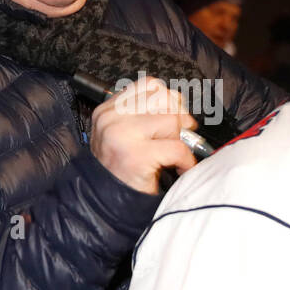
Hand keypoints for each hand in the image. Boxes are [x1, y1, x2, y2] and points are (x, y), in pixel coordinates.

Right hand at [90, 76, 196, 193]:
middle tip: (179, 137)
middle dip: (178, 118)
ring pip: (172, 121)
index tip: (175, 116)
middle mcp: (111, 118)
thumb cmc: (120, 171)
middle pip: (163, 99)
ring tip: (174, 156)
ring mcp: (122, 135)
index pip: (149, 85)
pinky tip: (179, 167)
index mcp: (108, 110)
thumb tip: (179, 107)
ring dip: (181, 141)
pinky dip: (186, 160)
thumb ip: (145, 115)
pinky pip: (177, 148)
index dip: (170, 99)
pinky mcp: (137, 156)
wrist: (104, 204)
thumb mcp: (124, 135)